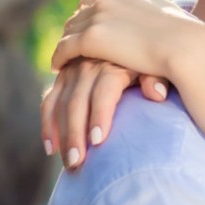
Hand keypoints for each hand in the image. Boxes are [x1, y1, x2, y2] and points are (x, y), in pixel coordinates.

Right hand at [40, 55, 167, 168]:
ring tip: (69, 163)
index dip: (100, 115)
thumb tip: (157, 94)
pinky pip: (50, 102)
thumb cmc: (148, 61)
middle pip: (77, 102)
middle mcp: (88, 65)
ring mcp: (72, 71)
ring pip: (60, 105)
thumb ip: (157, 78)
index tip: (98, 141)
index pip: (103, 92)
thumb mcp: (156, 64)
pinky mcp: (62, 78)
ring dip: (61, 135)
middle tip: (78, 162)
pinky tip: (51, 148)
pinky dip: (48, 125)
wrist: (131, 42)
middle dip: (76, 134)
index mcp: (113, 63)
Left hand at [50, 0, 204, 78]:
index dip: (88, 17)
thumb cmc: (185, 40)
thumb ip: (152, 13)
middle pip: (79, 14)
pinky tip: (57, 68)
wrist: (186, 48)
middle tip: (69, 49)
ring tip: (62, 60)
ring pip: (70, 31)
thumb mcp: (167, 17)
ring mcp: (98, 17)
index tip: (85, 31)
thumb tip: (152, 16)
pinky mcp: (91, 38)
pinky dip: (59, 57)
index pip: (96, 0)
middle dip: (74, 30)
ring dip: (65, 44)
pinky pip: (65, 48)